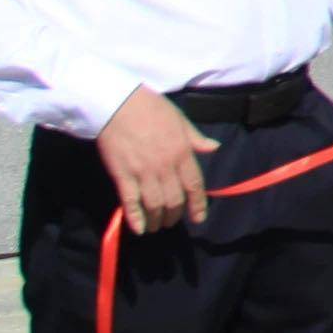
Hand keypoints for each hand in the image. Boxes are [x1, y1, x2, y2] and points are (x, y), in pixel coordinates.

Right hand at [97, 88, 214, 233]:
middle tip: (171, 222)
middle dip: (175, 215)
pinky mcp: (122, 175)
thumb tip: (214, 148)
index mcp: (182, 152)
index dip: (198, 205)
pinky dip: (135, 217)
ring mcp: (143, 172)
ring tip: (156, 226)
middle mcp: (165, 166)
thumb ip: (196, 139)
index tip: (199, 218)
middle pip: (175, 200)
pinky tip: (139, 229)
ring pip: (155, 204)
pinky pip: (130, 201)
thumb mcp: (181, 121)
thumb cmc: (151, 109)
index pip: (195, 185)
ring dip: (157, 220)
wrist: (119, 104)